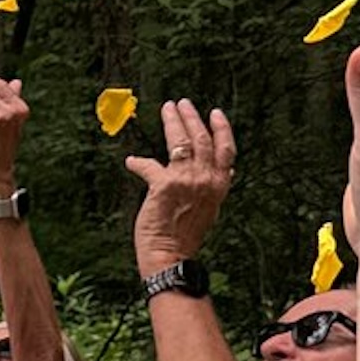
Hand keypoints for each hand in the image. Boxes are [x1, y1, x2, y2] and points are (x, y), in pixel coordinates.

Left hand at [128, 100, 231, 268]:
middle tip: (182, 103)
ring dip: (172, 122)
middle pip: (201, 138)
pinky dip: (138, 163)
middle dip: (191, 117)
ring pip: (181, 141)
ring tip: (167, 109)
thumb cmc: (186, 236)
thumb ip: (217, 187)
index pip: (226, 149)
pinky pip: (148, 166)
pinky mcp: (163, 185)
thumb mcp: (211, 209)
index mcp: (219, 185)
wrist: (170, 257)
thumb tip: (227, 172)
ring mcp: (186, 181)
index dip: (221, 128)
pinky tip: (131, 161)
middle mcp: (206, 179)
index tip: (215, 113)